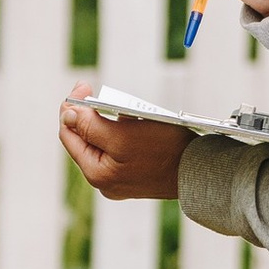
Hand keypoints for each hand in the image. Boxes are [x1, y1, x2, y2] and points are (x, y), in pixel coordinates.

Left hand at [60, 84, 186, 200]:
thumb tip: (67, 114)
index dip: (71, 109)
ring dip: (107, 121)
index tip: (82, 87)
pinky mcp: (135, 174)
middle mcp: (105, 181)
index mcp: (97, 174)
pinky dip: (122, 131)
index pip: (69, 136)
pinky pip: (119, 148)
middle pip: (85, 139)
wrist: (202, 170)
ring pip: (103, 142)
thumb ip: (89, 126)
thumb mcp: (123, 134)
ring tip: (118, 107)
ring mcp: (120, 180)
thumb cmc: (165, 152)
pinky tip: (131, 121)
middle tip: (95, 91)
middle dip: (90, 114)